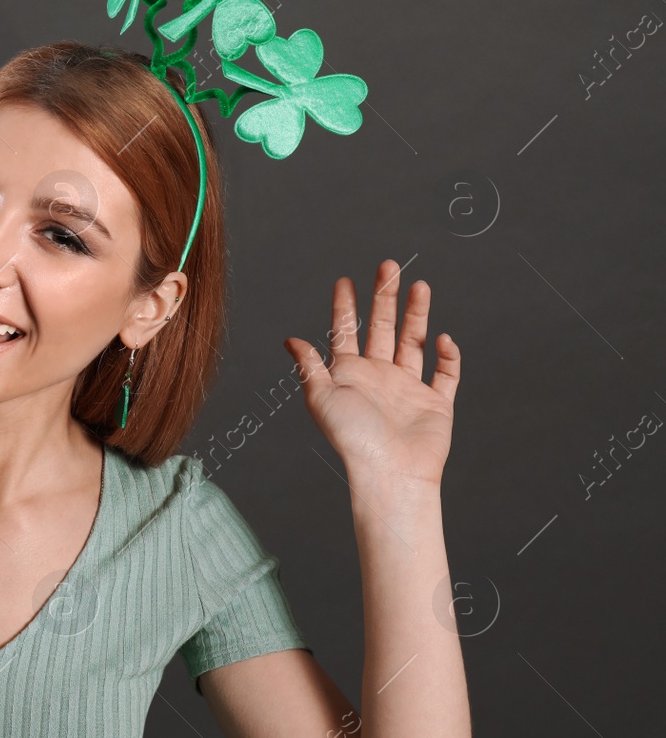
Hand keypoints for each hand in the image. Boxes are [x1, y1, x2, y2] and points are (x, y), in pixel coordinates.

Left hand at [283, 259, 460, 486]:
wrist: (389, 472)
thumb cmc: (352, 438)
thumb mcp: (321, 397)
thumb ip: (309, 366)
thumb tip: (290, 339)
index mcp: (349, 375)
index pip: (346, 332)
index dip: (344, 307)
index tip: (344, 279)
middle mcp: (378, 377)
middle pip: (382, 328)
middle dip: (385, 297)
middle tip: (388, 265)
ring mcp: (408, 389)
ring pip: (414, 342)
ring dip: (417, 315)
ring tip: (419, 285)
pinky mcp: (435, 403)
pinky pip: (446, 375)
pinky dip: (448, 356)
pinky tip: (443, 339)